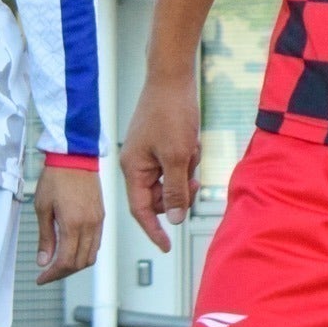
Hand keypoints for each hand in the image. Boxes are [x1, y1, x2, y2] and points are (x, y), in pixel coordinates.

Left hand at [30, 164, 102, 284]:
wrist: (75, 158)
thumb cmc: (56, 178)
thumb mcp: (42, 208)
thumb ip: (45, 237)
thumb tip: (43, 260)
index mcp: (73, 224)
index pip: (66, 261)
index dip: (53, 275)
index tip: (41, 279)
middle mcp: (89, 225)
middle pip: (80, 262)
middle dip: (63, 273)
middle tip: (47, 274)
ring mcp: (98, 221)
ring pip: (91, 255)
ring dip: (75, 264)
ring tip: (58, 264)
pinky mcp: (101, 216)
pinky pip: (96, 242)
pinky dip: (85, 252)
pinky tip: (71, 249)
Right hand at [119, 78, 200, 251]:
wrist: (173, 78)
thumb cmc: (171, 113)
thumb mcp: (177, 156)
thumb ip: (175, 190)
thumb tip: (173, 219)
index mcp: (133, 169)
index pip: (141, 210)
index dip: (153, 230)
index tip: (166, 247)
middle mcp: (136, 164)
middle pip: (160, 196)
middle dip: (180, 190)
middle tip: (194, 180)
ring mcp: (148, 153)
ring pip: (172, 178)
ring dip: (187, 170)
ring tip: (192, 149)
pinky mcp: (161, 143)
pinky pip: (178, 162)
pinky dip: (189, 156)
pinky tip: (194, 142)